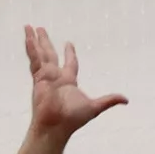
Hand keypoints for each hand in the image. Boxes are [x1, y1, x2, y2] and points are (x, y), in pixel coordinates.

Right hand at [24, 26, 125, 140]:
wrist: (56, 126)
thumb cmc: (73, 119)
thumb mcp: (95, 107)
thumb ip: (109, 100)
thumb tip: (126, 100)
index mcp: (68, 81)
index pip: (70, 63)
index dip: (69, 53)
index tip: (68, 43)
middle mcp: (55, 77)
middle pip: (50, 54)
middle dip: (46, 42)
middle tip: (40, 29)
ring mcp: (45, 77)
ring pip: (40, 54)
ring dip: (34, 41)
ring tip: (28, 27)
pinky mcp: (38, 78)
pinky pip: (34, 60)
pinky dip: (31, 49)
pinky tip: (28, 38)